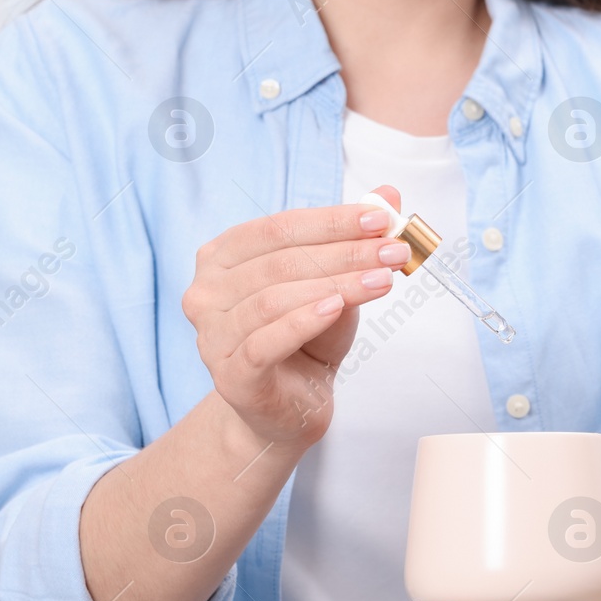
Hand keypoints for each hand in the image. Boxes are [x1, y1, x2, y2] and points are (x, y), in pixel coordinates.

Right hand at [182, 185, 407, 448]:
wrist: (291, 407)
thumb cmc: (309, 338)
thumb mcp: (335, 283)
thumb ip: (354, 239)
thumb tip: (389, 193)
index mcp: (223, 257)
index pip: (279, 227)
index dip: (332, 220)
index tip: (383, 218)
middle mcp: (206, 292)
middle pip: (281, 261)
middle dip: (345, 252)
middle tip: (395, 250)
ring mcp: (211, 335)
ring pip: (275, 298)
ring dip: (337, 284)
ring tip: (384, 279)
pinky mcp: (230, 375)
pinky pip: (265, 341)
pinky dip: (303, 320)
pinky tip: (338, 307)